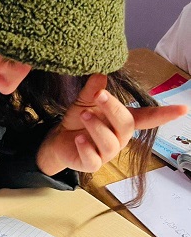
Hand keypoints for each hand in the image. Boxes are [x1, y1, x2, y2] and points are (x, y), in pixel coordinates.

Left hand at [36, 74, 187, 175]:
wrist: (58, 139)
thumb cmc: (79, 120)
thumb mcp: (85, 101)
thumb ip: (93, 89)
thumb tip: (100, 72)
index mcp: (122, 121)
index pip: (147, 117)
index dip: (164, 114)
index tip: (183, 108)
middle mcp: (119, 138)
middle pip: (126, 125)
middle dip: (114, 108)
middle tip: (100, 95)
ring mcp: (106, 153)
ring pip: (110, 142)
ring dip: (97, 126)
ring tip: (84, 114)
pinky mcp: (91, 164)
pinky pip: (94, 159)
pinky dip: (86, 147)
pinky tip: (79, 138)